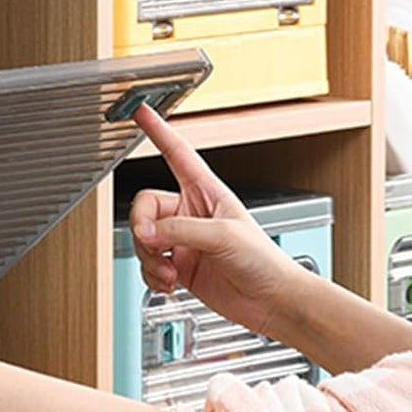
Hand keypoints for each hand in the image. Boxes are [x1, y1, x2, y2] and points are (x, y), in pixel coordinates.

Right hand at [130, 104, 312, 341]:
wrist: (270, 299)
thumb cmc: (263, 260)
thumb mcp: (223, 235)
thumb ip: (180, 230)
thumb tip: (146, 234)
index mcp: (206, 191)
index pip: (176, 152)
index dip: (158, 131)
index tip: (140, 112)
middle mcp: (191, 213)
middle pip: (144, 207)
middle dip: (143, 229)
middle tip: (153, 244)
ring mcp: (183, 241)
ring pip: (142, 240)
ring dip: (149, 259)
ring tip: (169, 272)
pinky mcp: (178, 266)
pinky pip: (147, 266)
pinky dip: (153, 277)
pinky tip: (171, 283)